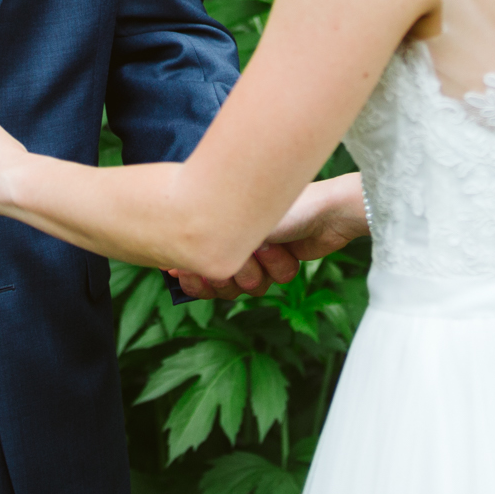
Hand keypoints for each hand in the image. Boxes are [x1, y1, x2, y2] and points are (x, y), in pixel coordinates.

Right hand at [171, 175, 365, 298]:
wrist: (325, 209)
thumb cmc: (280, 206)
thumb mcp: (236, 224)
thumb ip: (205, 246)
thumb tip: (169, 270)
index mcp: (220, 226)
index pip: (195, 266)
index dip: (192, 276)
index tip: (185, 273)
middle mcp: (236, 241)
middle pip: (219, 284)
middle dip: (228, 277)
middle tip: (235, 262)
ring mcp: (259, 254)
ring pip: (246, 287)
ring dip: (257, 270)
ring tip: (267, 247)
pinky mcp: (279, 263)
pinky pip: (270, 283)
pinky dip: (277, 268)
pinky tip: (283, 250)